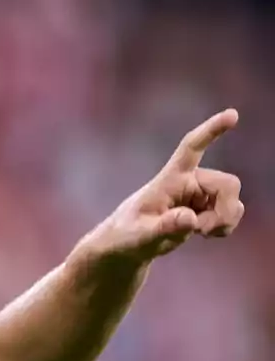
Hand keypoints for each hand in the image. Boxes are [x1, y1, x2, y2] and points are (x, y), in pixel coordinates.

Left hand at [82, 109, 243, 263]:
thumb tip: (190, 219)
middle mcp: (189, 181)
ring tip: (198, 233)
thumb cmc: (126, 235)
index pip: (191, 148)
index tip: (232, 115)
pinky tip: (206, 233)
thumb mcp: (140, 235)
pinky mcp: (206, 208)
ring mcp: (200, 194)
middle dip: (224, 210)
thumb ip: (165, 227)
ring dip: (223, 221)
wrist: (127, 245)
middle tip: (202, 231)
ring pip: (234, 201)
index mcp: (169, 179)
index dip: (210, 130)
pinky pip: (232, 213)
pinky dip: (225, 226)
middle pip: (228, 184)